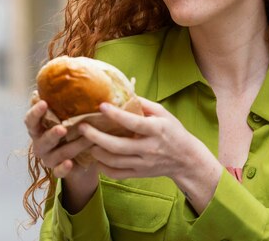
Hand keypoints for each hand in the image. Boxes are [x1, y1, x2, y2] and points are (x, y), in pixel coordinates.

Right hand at [24, 99, 95, 178]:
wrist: (81, 159)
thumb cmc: (73, 130)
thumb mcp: (70, 115)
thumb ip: (66, 100)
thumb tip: (72, 69)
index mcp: (39, 128)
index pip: (30, 120)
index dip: (35, 112)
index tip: (43, 102)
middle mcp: (40, 143)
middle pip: (42, 139)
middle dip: (52, 134)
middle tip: (62, 128)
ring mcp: (48, 158)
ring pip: (58, 154)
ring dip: (73, 146)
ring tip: (88, 139)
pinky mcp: (58, 171)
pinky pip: (59, 172)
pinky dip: (63, 168)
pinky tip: (70, 163)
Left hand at [79, 97, 209, 180]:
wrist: (186, 159)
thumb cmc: (173, 131)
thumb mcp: (163, 113)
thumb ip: (143, 104)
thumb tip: (123, 94)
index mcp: (156, 129)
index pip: (133, 122)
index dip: (116, 115)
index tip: (101, 106)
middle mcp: (149, 148)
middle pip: (117, 146)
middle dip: (96, 136)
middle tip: (82, 127)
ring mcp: (143, 163)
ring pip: (114, 161)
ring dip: (97, 152)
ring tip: (86, 141)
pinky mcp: (139, 174)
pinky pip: (117, 174)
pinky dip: (103, 167)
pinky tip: (97, 157)